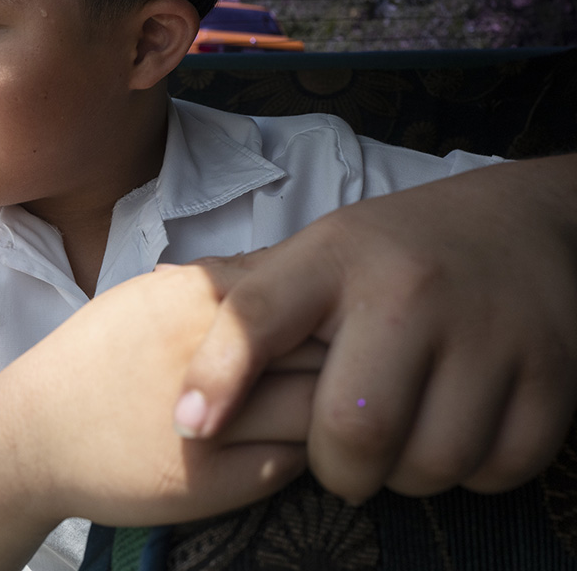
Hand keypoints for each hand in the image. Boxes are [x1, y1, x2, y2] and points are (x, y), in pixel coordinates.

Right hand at [1, 263, 320, 526]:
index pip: (306, 297)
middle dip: (339, 360)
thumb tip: (290, 272)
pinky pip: (293, 463)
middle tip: (338, 370)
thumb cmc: (95, 360)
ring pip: (318, 413)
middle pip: (324, 351)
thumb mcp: (148, 299)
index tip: (325, 327)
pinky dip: (298, 453)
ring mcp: (216, 423)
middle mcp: (213, 357)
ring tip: (311, 410)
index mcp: (197, 301)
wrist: (34, 434)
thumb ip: (217, 285)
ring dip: (326, 412)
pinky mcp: (215, 482)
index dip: (326, 314)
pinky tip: (275, 443)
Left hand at [172, 156, 576, 503]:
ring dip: (405, 476)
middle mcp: (408, 291)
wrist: (520, 221)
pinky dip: (473, 473)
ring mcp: (488, 331)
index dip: (215, 377)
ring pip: (429, 463)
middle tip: (340, 459)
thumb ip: (253, 289)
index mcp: (334, 258)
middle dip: (337, 468)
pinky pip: (500, 467)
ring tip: (397, 444)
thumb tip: (159, 285)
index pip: (257, 317)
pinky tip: (455, 435)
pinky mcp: (551, 371)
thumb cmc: (394, 249)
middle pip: (353, 428)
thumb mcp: (320, 250)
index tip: (190, 426)